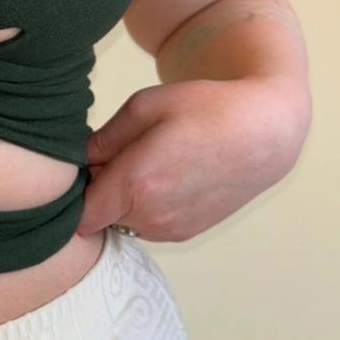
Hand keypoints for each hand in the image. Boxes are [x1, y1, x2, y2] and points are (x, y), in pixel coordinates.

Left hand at [76, 77, 299, 241]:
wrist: (265, 132)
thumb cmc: (205, 109)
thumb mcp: (144, 106)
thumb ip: (102, 139)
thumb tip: (77, 162)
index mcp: (136, 185)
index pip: (79, 213)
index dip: (75, 191)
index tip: (85, 167)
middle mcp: (151, 216)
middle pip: (98, 217)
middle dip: (98, 191)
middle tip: (119, 157)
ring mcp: (170, 230)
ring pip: (121, 222)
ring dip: (121, 201)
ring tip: (149, 164)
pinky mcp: (185, 233)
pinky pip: (146, 225)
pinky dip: (144, 208)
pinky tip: (167, 178)